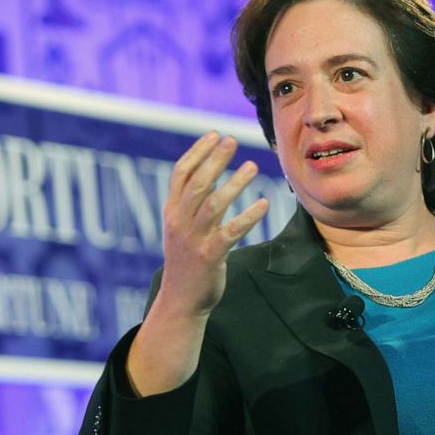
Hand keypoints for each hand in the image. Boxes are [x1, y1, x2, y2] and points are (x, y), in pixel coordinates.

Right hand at [158, 131, 268, 317]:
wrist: (181, 300)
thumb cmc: (187, 260)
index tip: (215, 135)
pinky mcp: (210, 256)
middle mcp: (179, 222)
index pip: (181, 174)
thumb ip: (190, 204)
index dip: (198, 152)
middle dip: (215, 160)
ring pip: (213, 204)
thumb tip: (206, 175)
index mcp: (172, 212)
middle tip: (232, 140)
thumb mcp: (180, 228)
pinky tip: (263, 204)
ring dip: (234, 183)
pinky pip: (231, 232)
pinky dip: (248, 217)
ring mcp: (194, 239)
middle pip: (197, 184)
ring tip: (252, 166)